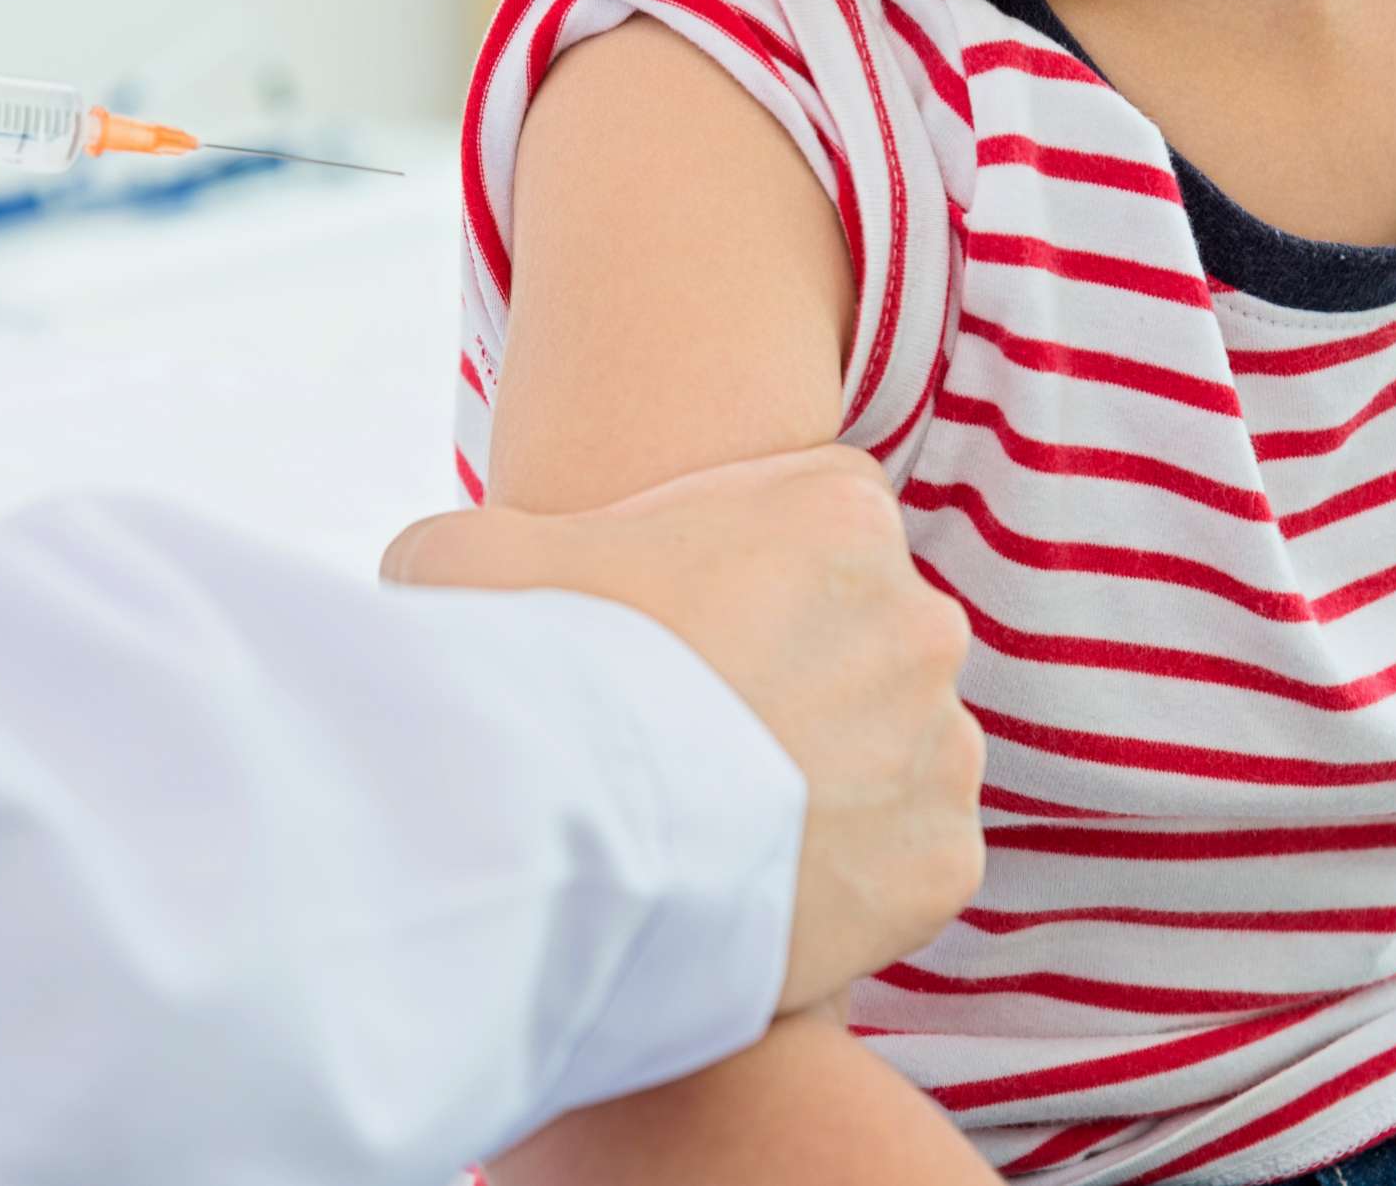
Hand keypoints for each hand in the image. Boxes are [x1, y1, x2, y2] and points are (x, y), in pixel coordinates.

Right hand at [385, 445, 986, 1012]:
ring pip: (893, 751)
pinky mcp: (942, 859)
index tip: (680, 631)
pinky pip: (902, 858)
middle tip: (691, 733)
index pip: (822, 517)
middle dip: (797, 677)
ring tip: (713, 819)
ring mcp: (941, 744)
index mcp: (837, 512)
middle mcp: (919, 618)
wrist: (565, 840)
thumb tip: (452, 565)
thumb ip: (495, 542)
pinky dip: (843, 878)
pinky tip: (751, 885)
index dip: (746, 572)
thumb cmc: (523, 671)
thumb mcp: (466, 555)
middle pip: (866, 638)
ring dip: (826, 777)